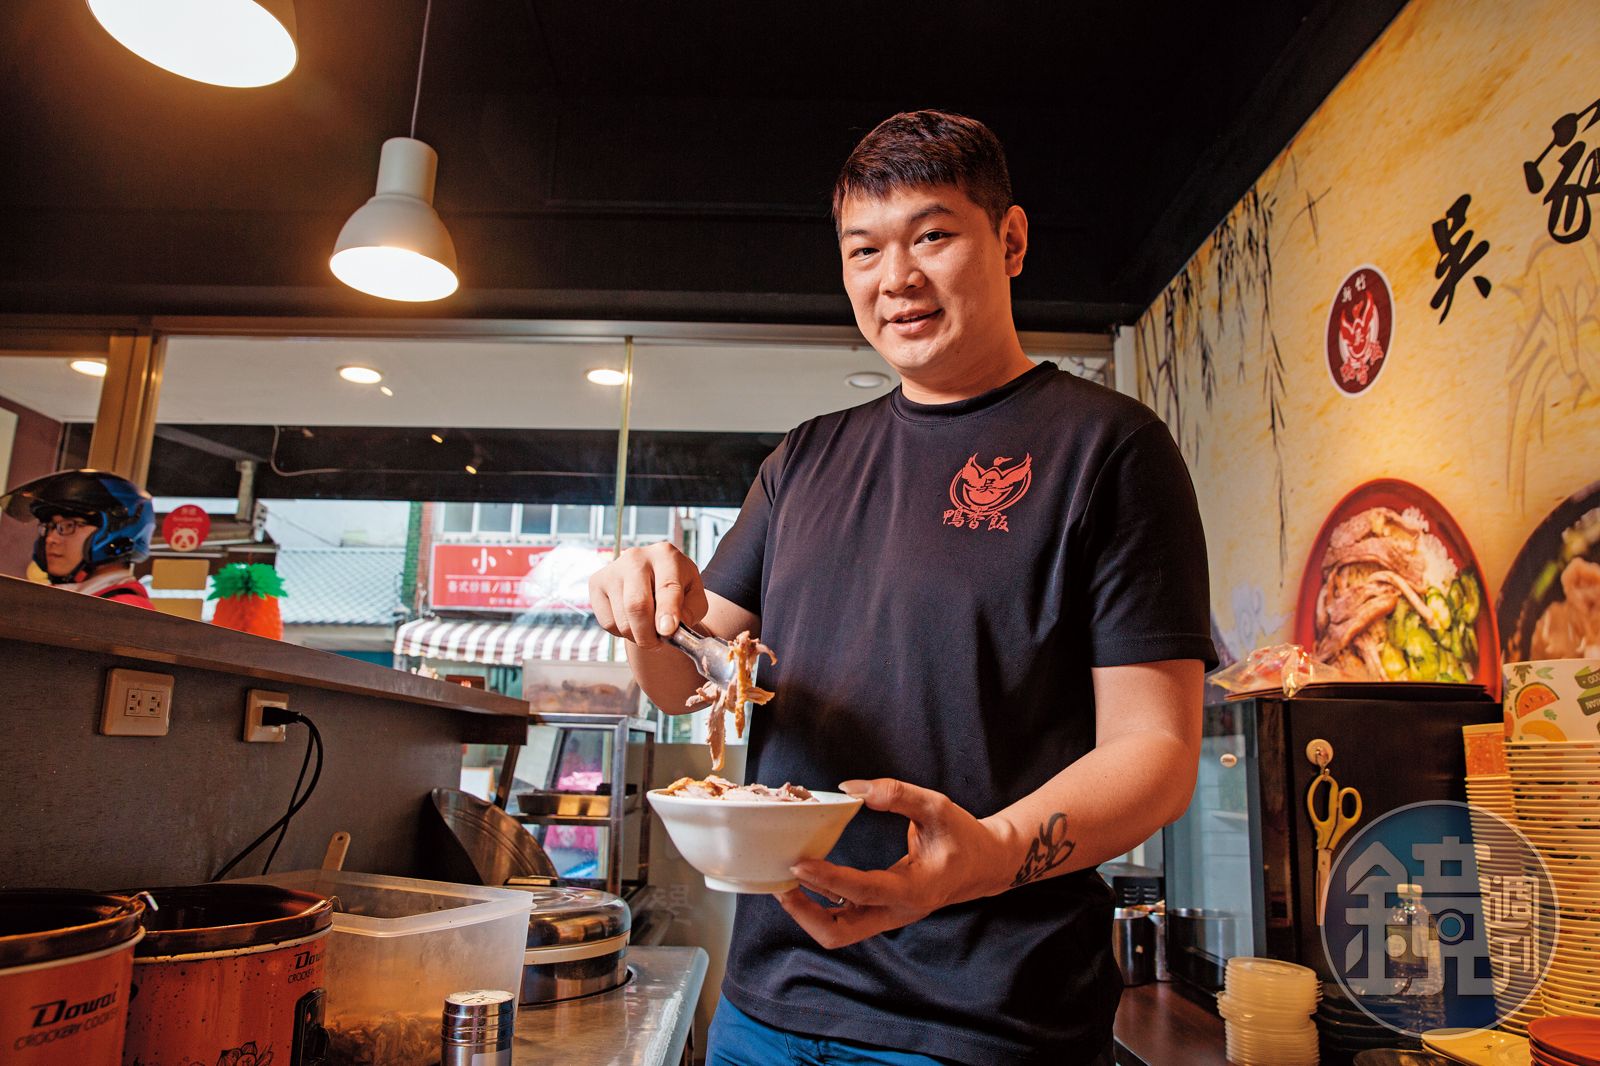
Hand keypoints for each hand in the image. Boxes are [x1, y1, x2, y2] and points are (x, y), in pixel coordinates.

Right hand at [588, 542, 708, 648]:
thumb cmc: (677, 588)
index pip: (667, 587)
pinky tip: (632, 620)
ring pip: (622, 620)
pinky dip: (622, 632)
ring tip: (648, 628)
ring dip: (637, 636)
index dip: (667, 611)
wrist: (652, 577)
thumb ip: (690, 612)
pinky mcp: (597, 583)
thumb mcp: (695, 596)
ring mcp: (613, 569)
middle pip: (637, 605)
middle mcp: (636, 558)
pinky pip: (608, 622)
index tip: (667, 631)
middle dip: (648, 634)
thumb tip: (669, 627)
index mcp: (666, 555)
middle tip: (657, 644)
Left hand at [775, 778, 1013, 948]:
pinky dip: (819, 903)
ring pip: (837, 933)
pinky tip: (804, 878)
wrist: (983, 864)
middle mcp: (897, 913)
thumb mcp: (937, 806)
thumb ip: (898, 794)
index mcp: (915, 891)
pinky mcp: (880, 912)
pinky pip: (842, 918)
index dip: (829, 879)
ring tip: (783, 883)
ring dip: (807, 912)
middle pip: (840, 934)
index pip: (863, 891)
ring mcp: (887, 917)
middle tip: (779, 884)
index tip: (799, 863)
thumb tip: (851, 788)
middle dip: (805, 914)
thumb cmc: (962, 836)